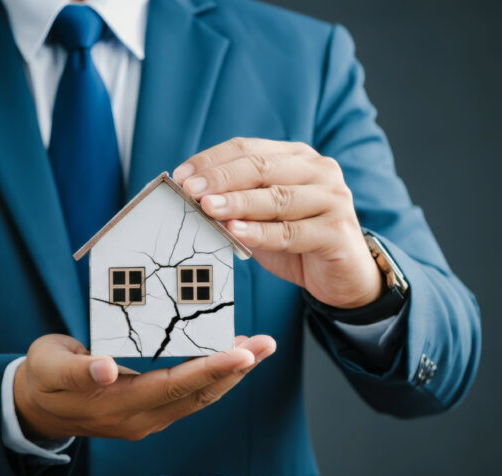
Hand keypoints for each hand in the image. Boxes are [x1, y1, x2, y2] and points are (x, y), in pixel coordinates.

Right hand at [14, 334, 275, 440]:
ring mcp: (146, 419)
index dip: (208, 369)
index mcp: (116, 404)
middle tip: (266, 344)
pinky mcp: (149, 413)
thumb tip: (107, 367)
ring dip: (230, 375)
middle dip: (234, 370)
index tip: (242, 353)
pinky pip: (189, 397)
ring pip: (198, 398)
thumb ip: (77, 369)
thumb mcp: (49, 366)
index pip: (172, 387)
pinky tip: (229, 361)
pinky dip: (213, 377)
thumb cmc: (42, 378)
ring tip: (258, 348)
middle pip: (196, 395)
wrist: (35, 409)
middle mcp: (139, 418)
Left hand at [173, 138, 382, 308]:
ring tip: (207, 207)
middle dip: (221, 178)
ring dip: (238, 202)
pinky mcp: (337, 231)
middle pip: (262, 167)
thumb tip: (192, 199)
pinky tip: (236, 231)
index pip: (248, 148)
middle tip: (190, 189)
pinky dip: (261, 232)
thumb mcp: (262, 217)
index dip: (212, 160)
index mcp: (296, 158)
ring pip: (277, 197)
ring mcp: (332, 198)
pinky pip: (291, 232)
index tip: (182, 176)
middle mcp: (318, 170)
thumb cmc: (296, 241)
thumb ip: (236, 205)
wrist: (343, 276)